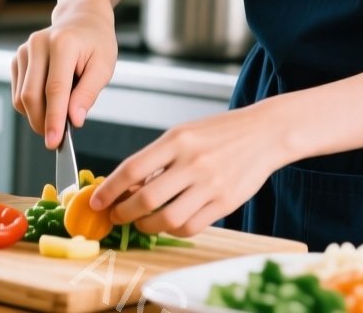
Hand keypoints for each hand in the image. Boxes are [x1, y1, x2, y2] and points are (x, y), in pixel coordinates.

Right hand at [11, 0, 117, 147]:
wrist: (81, 19)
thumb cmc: (96, 43)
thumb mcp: (103, 67)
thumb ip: (88, 93)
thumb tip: (74, 120)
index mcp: (63, 43)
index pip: (54, 89)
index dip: (53, 118)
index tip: (54, 141)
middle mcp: (38, 44)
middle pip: (31, 96)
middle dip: (42, 122)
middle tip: (57, 137)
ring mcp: (23, 51)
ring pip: (21, 98)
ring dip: (37, 115)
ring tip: (59, 112)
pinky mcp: (17, 59)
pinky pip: (18, 93)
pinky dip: (31, 105)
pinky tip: (49, 100)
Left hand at [86, 100, 298, 237]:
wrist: (265, 133)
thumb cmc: (220, 132)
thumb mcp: (184, 133)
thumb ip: (157, 158)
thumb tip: (126, 186)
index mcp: (177, 140)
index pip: (131, 169)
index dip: (109, 190)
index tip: (97, 201)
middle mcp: (192, 162)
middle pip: (146, 199)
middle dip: (123, 213)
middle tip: (117, 215)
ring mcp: (210, 185)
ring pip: (167, 219)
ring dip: (147, 226)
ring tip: (142, 222)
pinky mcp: (225, 203)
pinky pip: (190, 227)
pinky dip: (173, 229)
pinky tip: (170, 222)